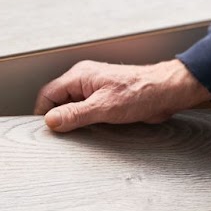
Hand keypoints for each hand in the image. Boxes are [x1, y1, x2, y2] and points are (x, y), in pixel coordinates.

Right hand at [34, 60, 209, 132]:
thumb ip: (74, 114)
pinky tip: (93, 128)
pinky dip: (85, 121)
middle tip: (65, 134)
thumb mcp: (103, 107)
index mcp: (80, 76)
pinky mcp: (104, 98)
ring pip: (72, 106)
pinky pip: (85, 110)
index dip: (45, 113)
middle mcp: (84, 80)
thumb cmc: (141, 92)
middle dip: (59, 117)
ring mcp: (94, 89)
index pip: (49, 94)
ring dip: (74, 120)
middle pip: (58, 100)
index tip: (48, 130)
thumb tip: (51, 121)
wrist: (166, 92)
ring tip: (83, 130)